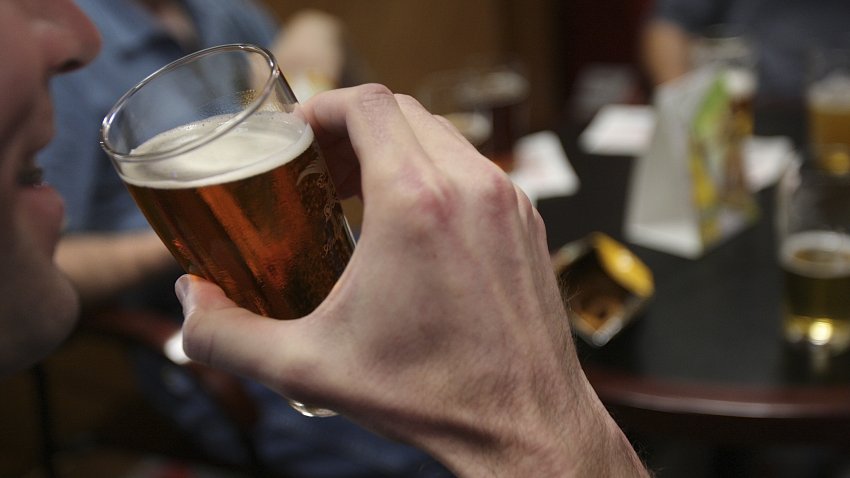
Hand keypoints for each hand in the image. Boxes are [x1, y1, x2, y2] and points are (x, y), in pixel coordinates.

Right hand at [177, 85, 647, 476]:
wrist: (524, 426)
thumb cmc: (431, 395)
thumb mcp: (310, 367)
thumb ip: (229, 335)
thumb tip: (191, 305)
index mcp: (417, 202)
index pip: (366, 104)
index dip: (322, 107)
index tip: (297, 136)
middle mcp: (471, 187)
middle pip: (401, 112)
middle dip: (351, 129)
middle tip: (319, 169)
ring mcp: (508, 202)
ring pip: (441, 136)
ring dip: (394, 148)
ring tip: (357, 193)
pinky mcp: (526, 223)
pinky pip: (474, 170)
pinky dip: (435, 173)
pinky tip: (410, 224)